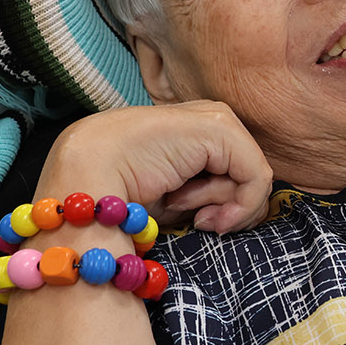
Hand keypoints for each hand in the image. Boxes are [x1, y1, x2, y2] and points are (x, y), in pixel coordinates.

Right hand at [39, 102, 273, 235]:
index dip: (231, 209)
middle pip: (250, 176)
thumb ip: (213, 198)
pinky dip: (238, 207)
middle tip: (196, 219)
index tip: (201, 225)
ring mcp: (217, 119)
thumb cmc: (125, 192)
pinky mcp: (221, 129)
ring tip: (183, 205)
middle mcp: (211, 119)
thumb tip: (247, 212)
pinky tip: (202, 214)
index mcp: (198, 132)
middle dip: (230, 208)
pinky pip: (256, 177)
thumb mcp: (178, 199)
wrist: (89, 172)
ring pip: (253, 178)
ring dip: (223, 207)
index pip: (240, 174)